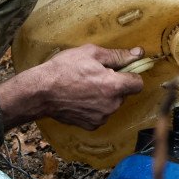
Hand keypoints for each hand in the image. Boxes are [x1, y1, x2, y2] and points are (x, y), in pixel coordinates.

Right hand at [0, 44, 144, 128]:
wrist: (40, 92)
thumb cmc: (64, 69)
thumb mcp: (91, 53)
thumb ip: (118, 55)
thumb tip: (138, 54)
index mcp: (114, 86)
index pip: (138, 83)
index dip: (130, 75)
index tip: (120, 71)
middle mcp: (112, 105)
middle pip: (124, 94)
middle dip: (114, 84)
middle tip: (95, 76)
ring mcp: (102, 117)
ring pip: (112, 104)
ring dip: (104, 96)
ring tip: (84, 87)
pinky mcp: (91, 125)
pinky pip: (100, 114)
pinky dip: (94, 107)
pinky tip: (80, 98)